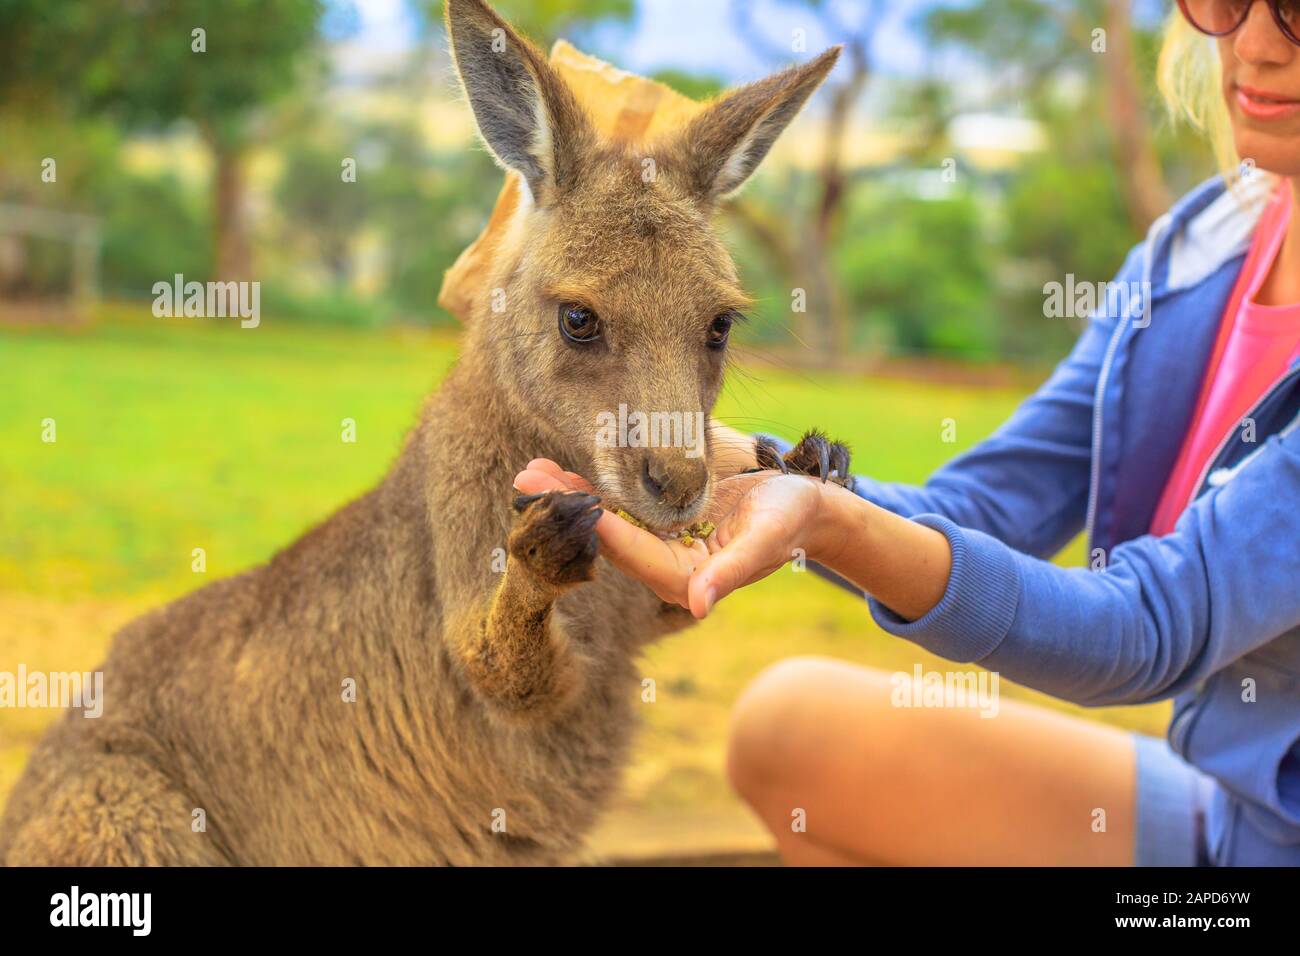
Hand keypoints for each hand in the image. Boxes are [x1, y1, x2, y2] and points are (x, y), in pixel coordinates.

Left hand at [513, 459, 834, 618]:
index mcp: (686, 580)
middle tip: (526, 478)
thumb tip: (699, 605)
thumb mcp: (765, 539)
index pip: (631, 552)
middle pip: (607, 539)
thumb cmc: (790, 521)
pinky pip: (619, 510)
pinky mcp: (661, 527)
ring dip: (569, 498)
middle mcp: (666, 568)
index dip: (596, 526)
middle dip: (567, 509)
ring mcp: (662, 547)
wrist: (805, 509)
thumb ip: (731, 572)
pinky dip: (591, 490)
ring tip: (531, 471)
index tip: (562, 503)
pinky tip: (562, 473)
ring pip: (606, 523)